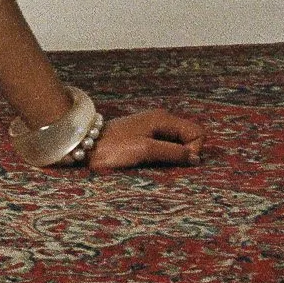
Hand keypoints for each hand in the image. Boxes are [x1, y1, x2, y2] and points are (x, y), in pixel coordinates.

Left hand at [86, 108, 203, 171]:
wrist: (86, 145)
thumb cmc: (113, 147)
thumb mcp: (145, 150)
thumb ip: (172, 152)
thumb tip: (195, 158)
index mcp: (163, 118)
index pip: (197, 132)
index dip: (194, 149)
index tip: (178, 159)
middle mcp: (160, 120)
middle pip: (189, 137)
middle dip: (186, 153)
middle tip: (167, 163)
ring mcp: (152, 128)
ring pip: (179, 143)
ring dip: (175, 156)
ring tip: (159, 163)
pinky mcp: (144, 137)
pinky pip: (166, 146)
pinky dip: (165, 156)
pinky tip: (153, 162)